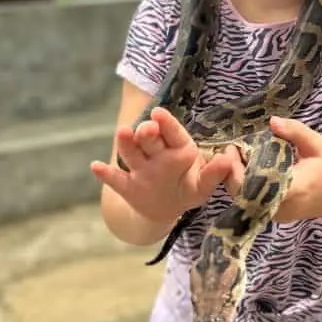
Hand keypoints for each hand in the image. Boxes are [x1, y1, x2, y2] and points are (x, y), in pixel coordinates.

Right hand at [90, 107, 241, 222]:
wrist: (163, 208)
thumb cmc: (186, 188)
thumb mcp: (202, 185)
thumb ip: (213, 174)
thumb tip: (227, 160)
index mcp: (178, 149)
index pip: (173, 134)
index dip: (167, 124)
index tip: (159, 113)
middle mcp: (156, 155)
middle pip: (150, 141)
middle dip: (147, 133)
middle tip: (146, 128)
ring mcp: (140, 170)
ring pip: (132, 154)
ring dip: (127, 144)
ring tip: (122, 134)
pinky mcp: (127, 186)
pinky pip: (116, 180)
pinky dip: (105, 174)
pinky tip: (95, 166)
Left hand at [224, 116, 321, 222]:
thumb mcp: (317, 145)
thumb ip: (295, 131)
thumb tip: (272, 121)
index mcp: (292, 188)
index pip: (255, 185)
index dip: (238, 169)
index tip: (234, 148)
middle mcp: (280, 206)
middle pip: (243, 194)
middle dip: (231, 171)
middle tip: (230, 149)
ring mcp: (275, 214)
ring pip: (244, 200)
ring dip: (235, 178)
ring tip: (236, 156)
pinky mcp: (273, 217)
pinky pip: (250, 202)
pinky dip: (244, 186)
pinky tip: (245, 168)